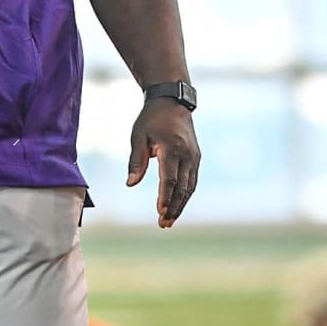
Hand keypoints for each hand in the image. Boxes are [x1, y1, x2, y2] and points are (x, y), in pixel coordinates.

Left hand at [127, 98, 200, 228]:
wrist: (172, 102)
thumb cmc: (151, 119)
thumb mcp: (138, 136)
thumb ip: (136, 161)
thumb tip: (130, 184)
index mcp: (171, 148)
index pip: (169, 178)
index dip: (165, 197)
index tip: (160, 212)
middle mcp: (186, 154)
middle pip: (182, 187)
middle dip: (173, 207)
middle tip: (163, 223)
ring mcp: (194, 157)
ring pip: (190, 187)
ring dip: (180, 205)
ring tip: (168, 221)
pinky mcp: (196, 158)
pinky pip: (192, 181)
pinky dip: (185, 196)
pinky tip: (176, 206)